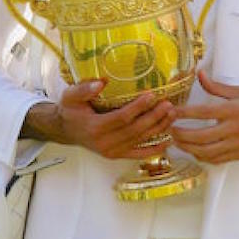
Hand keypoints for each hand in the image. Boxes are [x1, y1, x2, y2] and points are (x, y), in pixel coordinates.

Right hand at [29, 80, 175, 158]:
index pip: (121, 118)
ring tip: (173, 114)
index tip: (152, 95)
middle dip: (154, 117)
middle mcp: (104, 143)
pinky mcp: (117, 155)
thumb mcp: (71, 96)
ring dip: (159, 128)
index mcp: (95, 128)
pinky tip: (169, 140)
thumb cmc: (70, 110)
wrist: (65, 129)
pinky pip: (139, 153)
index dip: (138, 107)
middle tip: (169, 104)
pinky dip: (155, 148)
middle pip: (135, 130)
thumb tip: (102, 82)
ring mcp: (112, 152)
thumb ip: (84, 89)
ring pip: (140, 140)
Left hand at [171, 70, 238, 163]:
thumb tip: (200, 75)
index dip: (184, 113)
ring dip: (188, 148)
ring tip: (177, 141)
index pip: (203, 113)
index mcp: (234, 111)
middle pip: (200, 136)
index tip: (171, 112)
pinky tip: (194, 151)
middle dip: (181, 134)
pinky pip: (215, 160)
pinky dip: (201, 157)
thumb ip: (217, 87)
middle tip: (169, 129)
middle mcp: (234, 129)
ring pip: (205, 152)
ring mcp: (236, 145)